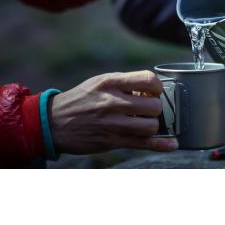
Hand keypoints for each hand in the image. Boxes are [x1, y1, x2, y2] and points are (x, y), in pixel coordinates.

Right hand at [49, 70, 177, 154]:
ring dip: (153, 126)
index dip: (157, 86)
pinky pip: (143, 144)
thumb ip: (125, 84)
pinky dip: (161, 145)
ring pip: (150, 126)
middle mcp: (112, 101)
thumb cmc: (81, 99)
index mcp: (110, 82)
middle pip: (154, 105)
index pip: (148, 79)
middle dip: (156, 108)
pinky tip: (171, 144)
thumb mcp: (99, 82)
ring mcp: (112, 123)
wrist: (53, 122)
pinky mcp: (111, 141)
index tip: (153, 91)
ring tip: (144, 123)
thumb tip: (151, 89)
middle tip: (148, 110)